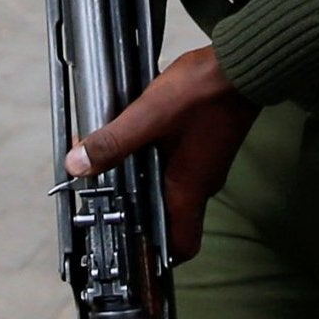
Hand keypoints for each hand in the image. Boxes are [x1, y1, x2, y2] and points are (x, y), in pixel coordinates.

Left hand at [62, 44, 259, 261]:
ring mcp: (203, 165)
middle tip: (105, 201)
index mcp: (189, 189)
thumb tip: (77, 165)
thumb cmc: (204, 93)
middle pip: (168, 219)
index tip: (124, 243)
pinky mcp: (203, 146)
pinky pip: (173, 166)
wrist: (241, 65)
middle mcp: (200, 184)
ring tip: (109, 169)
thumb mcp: (149, 116)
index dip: (154, 253)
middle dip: (136, 213)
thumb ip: (114, 141)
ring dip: (140, 183)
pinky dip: (150, 160)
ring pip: (168, 189)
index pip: (181, 247)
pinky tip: (131, 140)